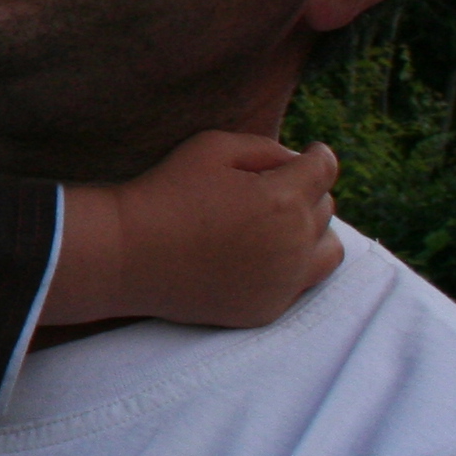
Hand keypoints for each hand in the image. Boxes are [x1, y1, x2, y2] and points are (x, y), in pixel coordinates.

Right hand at [49, 129, 341, 329]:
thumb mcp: (212, 146)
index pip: (326, 167)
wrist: (127, 255)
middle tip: (266, 189)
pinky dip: (291, 265)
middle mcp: (293, 244)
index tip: (309, 154)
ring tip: (277, 224)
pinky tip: (258, 254)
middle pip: (326, 207)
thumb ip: (267, 148)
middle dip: (304, 191)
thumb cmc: (166, 191)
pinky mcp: (268, 309)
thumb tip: (299, 161)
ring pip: (329, 248)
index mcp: (282, 199)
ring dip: (311, 231)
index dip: (316, 155)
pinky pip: (302, 282)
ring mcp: (283, 283)